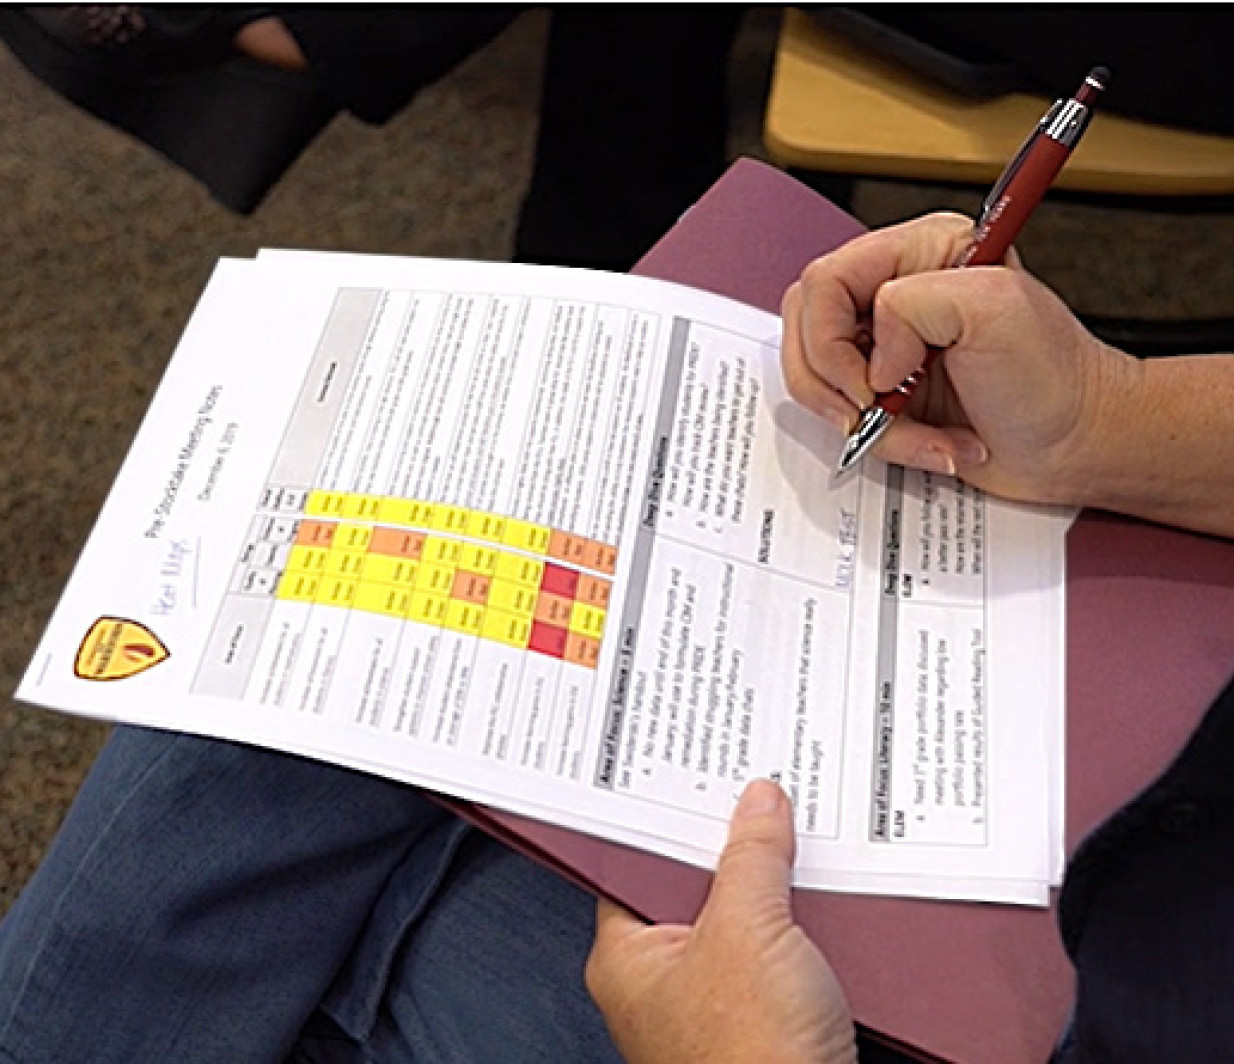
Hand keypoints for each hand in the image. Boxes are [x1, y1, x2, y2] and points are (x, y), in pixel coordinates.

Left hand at [585, 780, 855, 1063]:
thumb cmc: (751, 1060)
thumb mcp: (748, 931)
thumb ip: (751, 858)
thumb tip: (758, 803)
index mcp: (627, 958)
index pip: (634, 862)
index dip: (668, 815)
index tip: (696, 776)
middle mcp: (662, 982)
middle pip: (693, 887)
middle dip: (731, 846)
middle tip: (757, 794)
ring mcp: (713, 1004)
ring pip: (740, 919)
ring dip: (772, 885)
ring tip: (797, 833)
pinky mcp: (764, 1021)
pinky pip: (777, 952)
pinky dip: (800, 925)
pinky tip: (823, 896)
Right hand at [780, 212, 1138, 506]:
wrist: (1076, 445)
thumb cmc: (1053, 379)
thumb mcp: (993, 310)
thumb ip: (911, 305)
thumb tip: (873, 357)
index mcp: (920, 253)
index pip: (824, 281)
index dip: (831, 338)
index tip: (877, 380)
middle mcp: (894, 294)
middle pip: (805, 327)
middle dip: (833, 383)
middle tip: (876, 407)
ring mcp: (885, 347)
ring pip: (816, 378)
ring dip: (862, 421)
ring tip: (918, 430)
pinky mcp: (885, 394)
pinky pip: (842, 417)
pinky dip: (883, 443)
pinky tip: (933, 441)